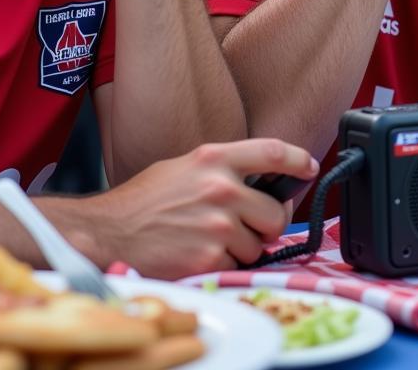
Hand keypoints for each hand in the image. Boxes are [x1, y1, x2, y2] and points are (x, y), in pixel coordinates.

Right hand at [89, 139, 319, 278]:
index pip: (272, 151)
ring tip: (211, 240)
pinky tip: (199, 255)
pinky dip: (224, 266)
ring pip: (258, 244)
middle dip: (268, 224)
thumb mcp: (184, 167)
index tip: (309, 168)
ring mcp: (217, 225)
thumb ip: (222, 170)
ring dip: (243, 248)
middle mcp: (220, 188)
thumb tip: (259, 183)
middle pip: (276, 212)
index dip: (298, 160)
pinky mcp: (209, 258)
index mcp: (214, 158)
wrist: (108, 231)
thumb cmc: (144, 200)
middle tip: (249, 226)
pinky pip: (236, 266)